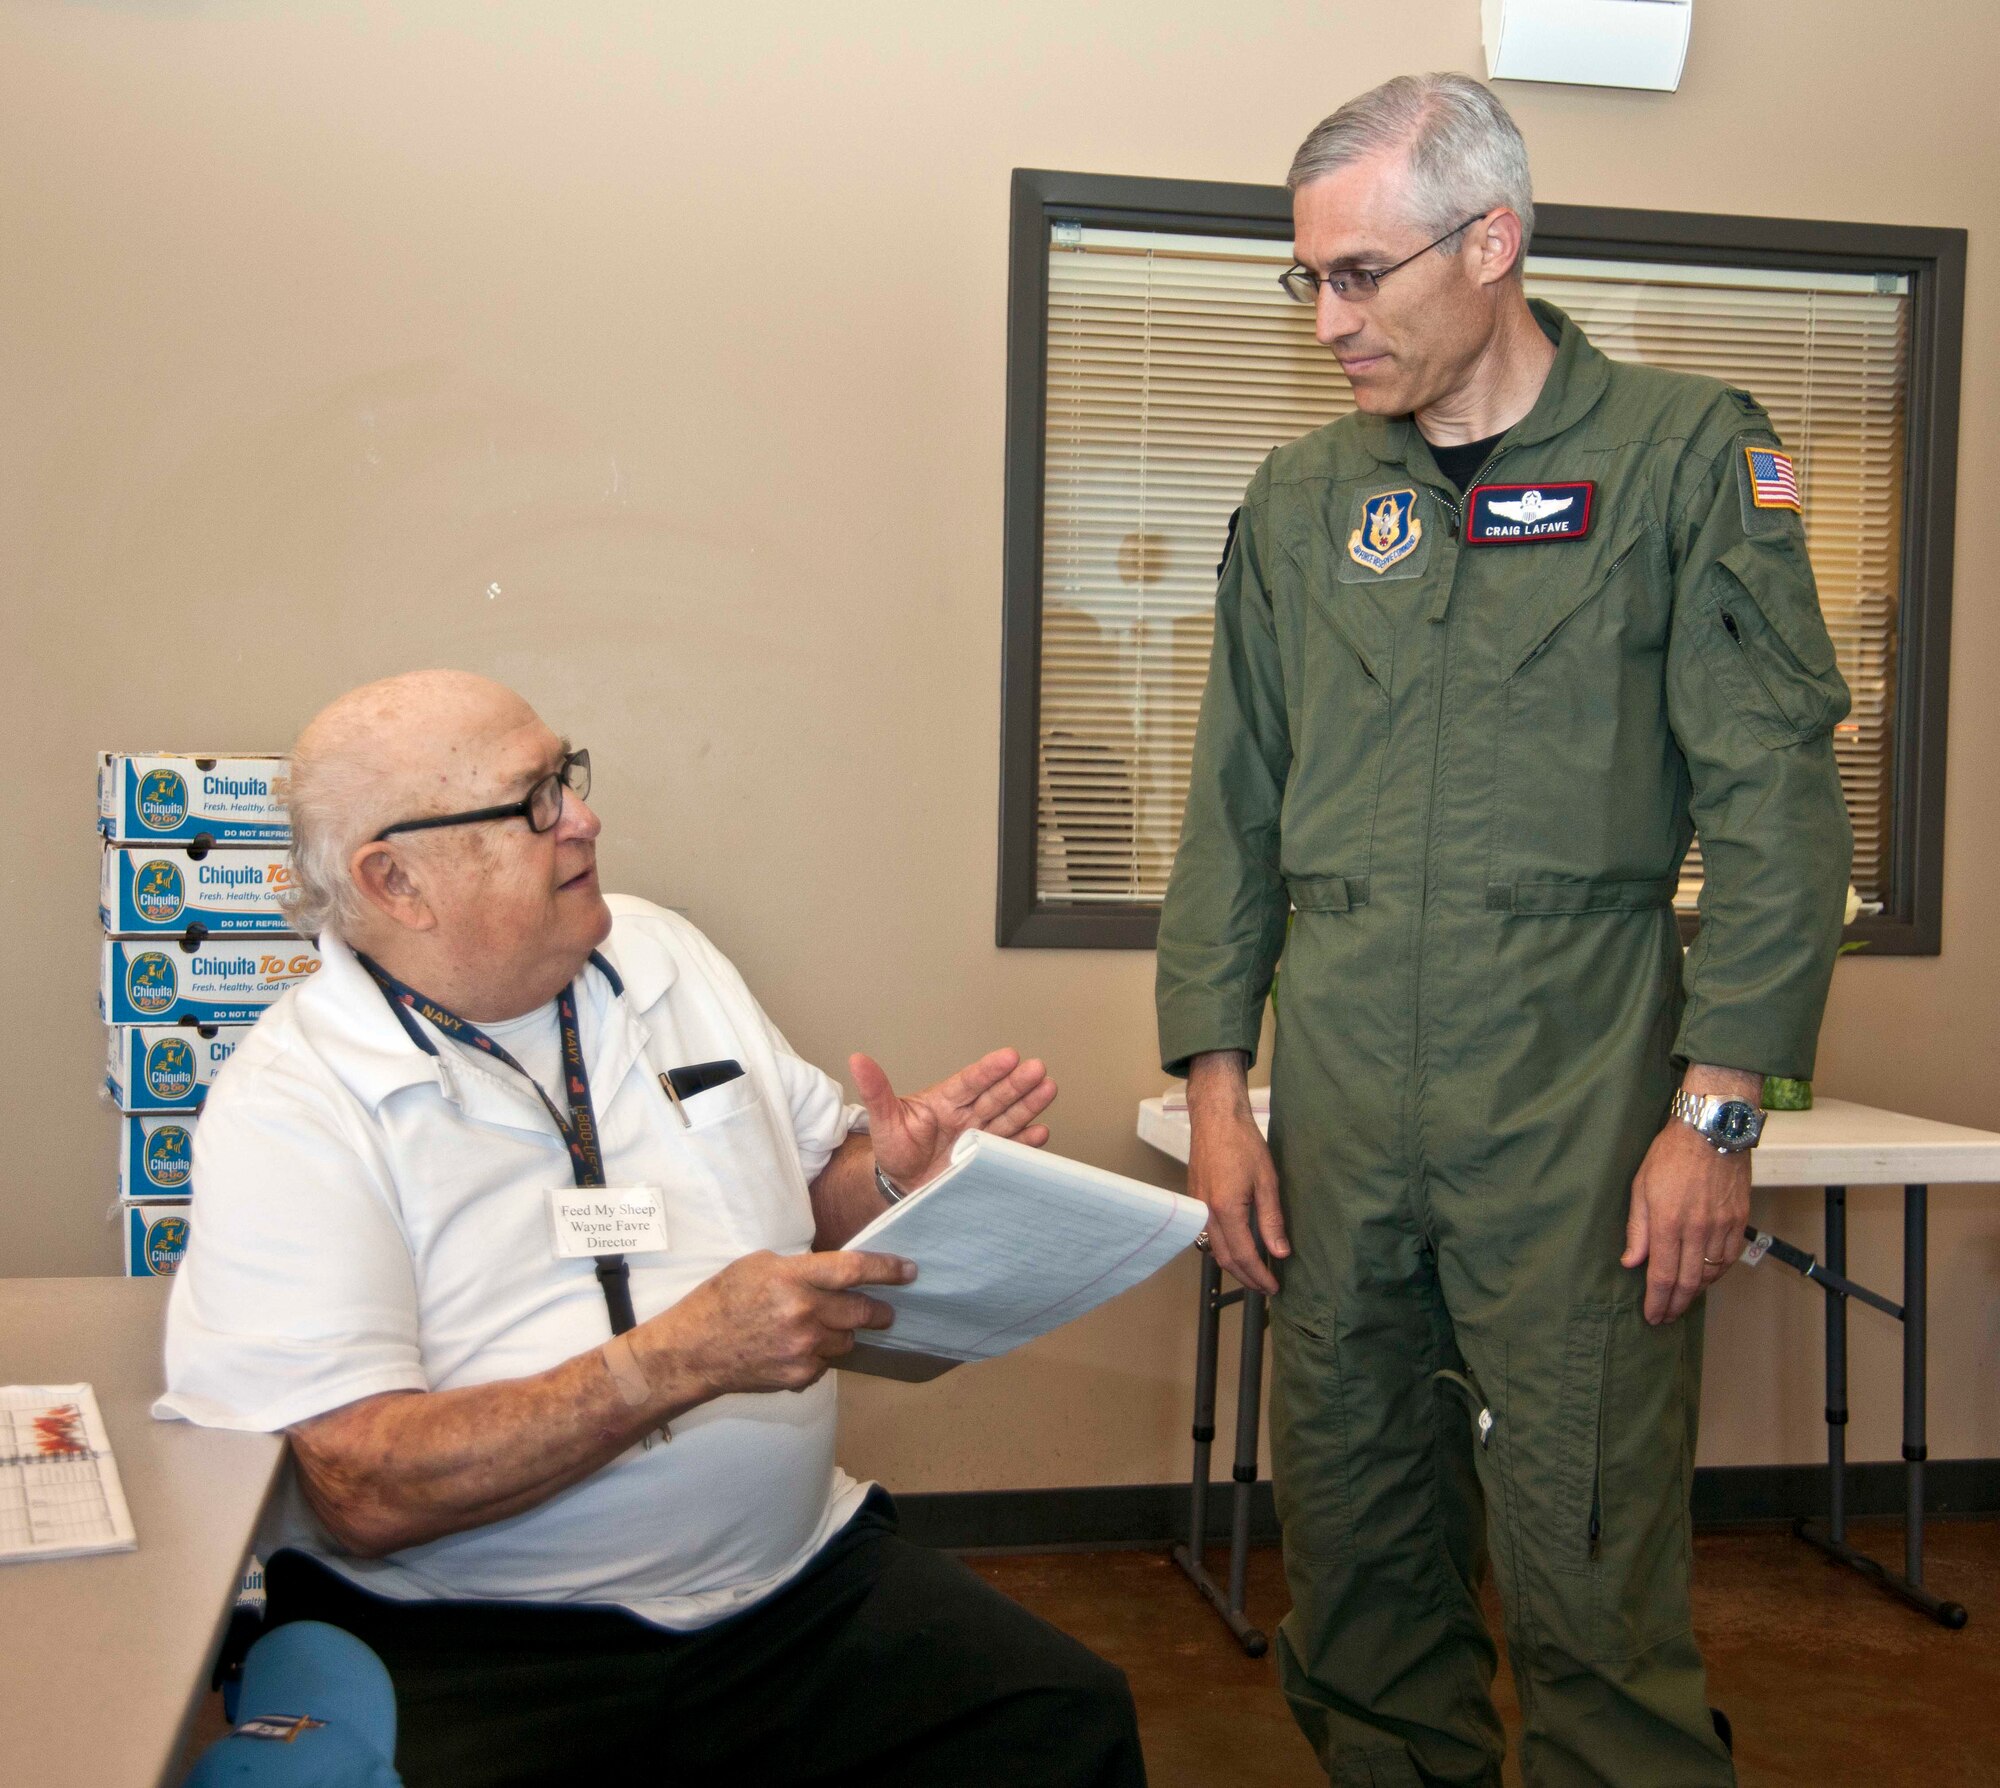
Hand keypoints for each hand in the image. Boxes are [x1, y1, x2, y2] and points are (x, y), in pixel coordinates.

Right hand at [661, 1249, 914, 1393]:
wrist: (694, 1350)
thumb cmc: (723, 1300)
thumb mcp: (759, 1265)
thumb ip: (800, 1268)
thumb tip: (836, 1273)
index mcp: (793, 1278)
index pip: (853, 1270)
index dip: (887, 1269)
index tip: (909, 1271)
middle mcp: (803, 1313)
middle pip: (861, 1311)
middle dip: (879, 1311)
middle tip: (884, 1311)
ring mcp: (803, 1348)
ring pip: (847, 1340)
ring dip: (844, 1333)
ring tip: (823, 1328)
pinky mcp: (799, 1375)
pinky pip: (826, 1363)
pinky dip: (820, 1355)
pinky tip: (797, 1349)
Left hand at [851, 1047, 1056, 1189]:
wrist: (901, 1186)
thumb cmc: (894, 1148)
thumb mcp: (883, 1119)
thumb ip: (876, 1090)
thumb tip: (857, 1060)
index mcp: (945, 1101)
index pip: (970, 1082)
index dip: (988, 1070)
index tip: (1008, 1056)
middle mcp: (968, 1116)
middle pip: (995, 1096)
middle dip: (1017, 1083)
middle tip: (1037, 1068)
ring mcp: (980, 1138)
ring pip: (1008, 1118)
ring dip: (1029, 1105)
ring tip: (1048, 1088)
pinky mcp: (987, 1162)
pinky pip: (1009, 1151)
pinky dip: (1025, 1144)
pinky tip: (1040, 1133)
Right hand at [1185, 1051, 1287, 1295]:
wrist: (1215, 1117)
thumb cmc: (1243, 1143)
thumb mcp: (1267, 1181)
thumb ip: (1272, 1220)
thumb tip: (1280, 1252)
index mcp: (1226, 1210)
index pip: (1244, 1255)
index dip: (1259, 1275)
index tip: (1274, 1287)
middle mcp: (1206, 1213)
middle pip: (1224, 1258)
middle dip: (1245, 1277)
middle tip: (1265, 1286)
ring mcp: (1196, 1207)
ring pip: (1212, 1248)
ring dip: (1232, 1265)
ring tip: (1253, 1272)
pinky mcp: (1194, 1199)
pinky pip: (1205, 1234)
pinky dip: (1222, 1248)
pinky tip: (1236, 1246)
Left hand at [1622, 1122, 1750, 1323]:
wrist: (1711, 1131)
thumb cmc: (1670, 1154)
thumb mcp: (1641, 1187)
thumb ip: (1638, 1228)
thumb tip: (1632, 1261)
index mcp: (1668, 1222)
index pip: (1662, 1276)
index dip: (1657, 1301)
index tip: (1652, 1316)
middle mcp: (1697, 1229)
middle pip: (1688, 1282)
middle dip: (1675, 1305)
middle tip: (1666, 1317)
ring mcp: (1722, 1226)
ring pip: (1711, 1273)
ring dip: (1697, 1291)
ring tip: (1682, 1297)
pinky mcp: (1739, 1220)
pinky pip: (1729, 1257)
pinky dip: (1717, 1272)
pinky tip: (1707, 1275)